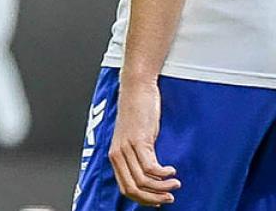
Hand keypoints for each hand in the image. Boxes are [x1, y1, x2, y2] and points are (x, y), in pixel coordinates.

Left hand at [109, 78, 179, 205]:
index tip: (159, 201)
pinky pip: (151, 166)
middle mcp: (118, 154)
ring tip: (175, 183)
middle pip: (132, 188)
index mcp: (115, 157)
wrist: (136, 90)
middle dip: (153, 198)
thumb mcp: (134, 140)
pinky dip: (164, 173)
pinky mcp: (139, 140)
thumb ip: (138, 157)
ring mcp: (127, 147)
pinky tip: (171, 170)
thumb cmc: (137, 114)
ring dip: (163, 187)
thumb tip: (151, 175)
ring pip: (143, 180)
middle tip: (170, 197)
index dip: (143, 199)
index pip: (125, 188)